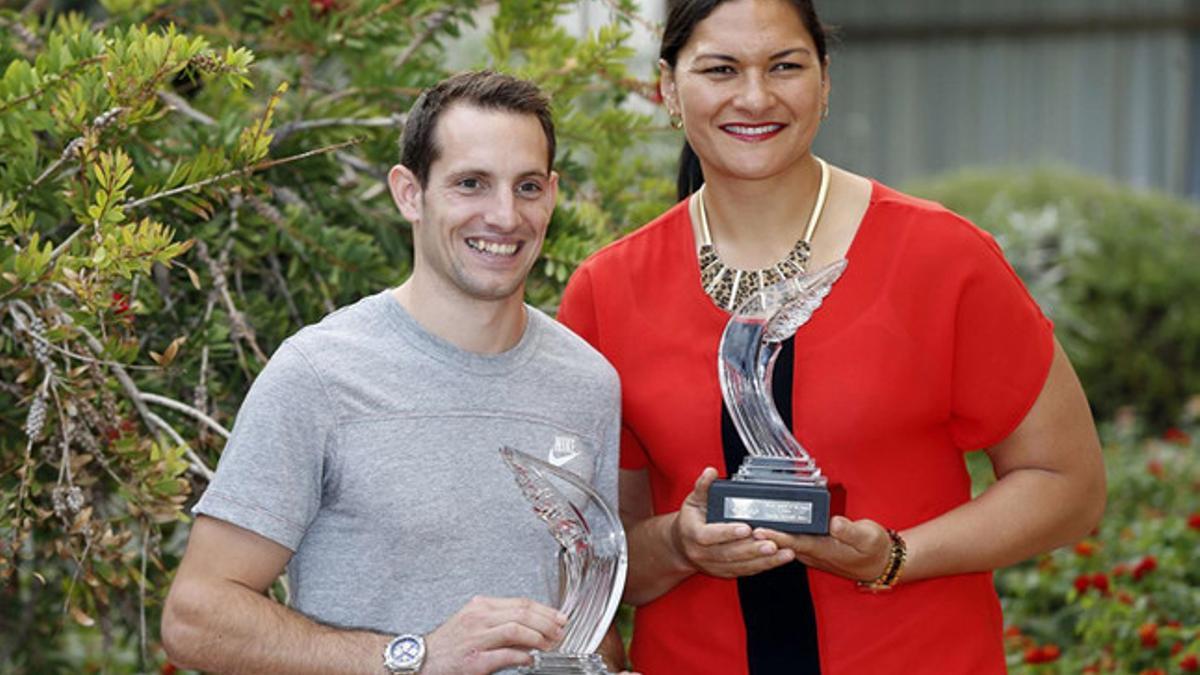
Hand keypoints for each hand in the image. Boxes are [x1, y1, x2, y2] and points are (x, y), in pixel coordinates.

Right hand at [422, 595, 565, 674]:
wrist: (421, 659)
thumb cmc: (449, 643)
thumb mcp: (474, 623)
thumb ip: (501, 621)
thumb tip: (531, 627)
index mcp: (481, 606)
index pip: (521, 602)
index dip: (545, 610)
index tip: (559, 618)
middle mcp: (479, 618)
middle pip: (523, 613)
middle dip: (547, 622)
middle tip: (560, 631)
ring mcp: (477, 638)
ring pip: (516, 629)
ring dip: (539, 637)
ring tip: (550, 644)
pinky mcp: (475, 660)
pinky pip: (505, 655)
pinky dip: (523, 656)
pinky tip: (531, 659)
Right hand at [670, 467, 795, 578]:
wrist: (681, 545)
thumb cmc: (690, 522)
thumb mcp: (693, 501)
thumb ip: (703, 486)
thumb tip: (711, 472)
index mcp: (693, 534)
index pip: (709, 536)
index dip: (728, 533)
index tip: (746, 528)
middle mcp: (702, 553)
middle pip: (729, 554)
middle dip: (753, 549)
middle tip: (772, 543)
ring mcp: (714, 565)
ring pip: (740, 565)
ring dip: (764, 560)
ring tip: (783, 553)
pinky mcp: (725, 572)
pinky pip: (745, 571)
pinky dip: (763, 566)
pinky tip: (777, 559)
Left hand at [752, 515, 891, 582]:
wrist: (880, 564)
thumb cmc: (874, 549)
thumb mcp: (868, 537)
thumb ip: (850, 531)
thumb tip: (835, 523)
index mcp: (823, 549)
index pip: (794, 542)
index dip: (775, 536)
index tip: (758, 530)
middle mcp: (813, 553)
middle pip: (782, 544)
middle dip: (762, 537)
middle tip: (741, 526)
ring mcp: (811, 552)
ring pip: (784, 545)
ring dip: (767, 538)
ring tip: (745, 525)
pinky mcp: (812, 549)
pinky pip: (790, 543)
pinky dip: (777, 537)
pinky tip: (765, 528)